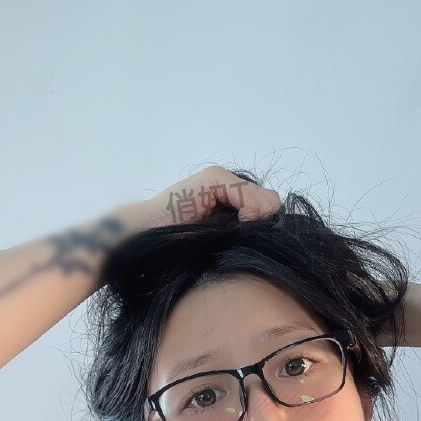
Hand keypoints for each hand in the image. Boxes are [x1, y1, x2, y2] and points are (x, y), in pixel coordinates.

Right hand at [132, 165, 281, 229]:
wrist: (146, 234)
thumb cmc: (180, 243)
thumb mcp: (222, 239)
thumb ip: (245, 229)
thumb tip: (274, 227)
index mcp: (230, 196)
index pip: (268, 205)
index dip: (265, 224)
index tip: (249, 237)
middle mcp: (228, 182)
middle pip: (271, 201)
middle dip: (264, 221)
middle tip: (242, 234)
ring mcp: (221, 177)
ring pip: (265, 199)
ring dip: (256, 220)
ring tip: (235, 230)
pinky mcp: (214, 178)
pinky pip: (249, 197)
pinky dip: (249, 213)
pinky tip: (235, 224)